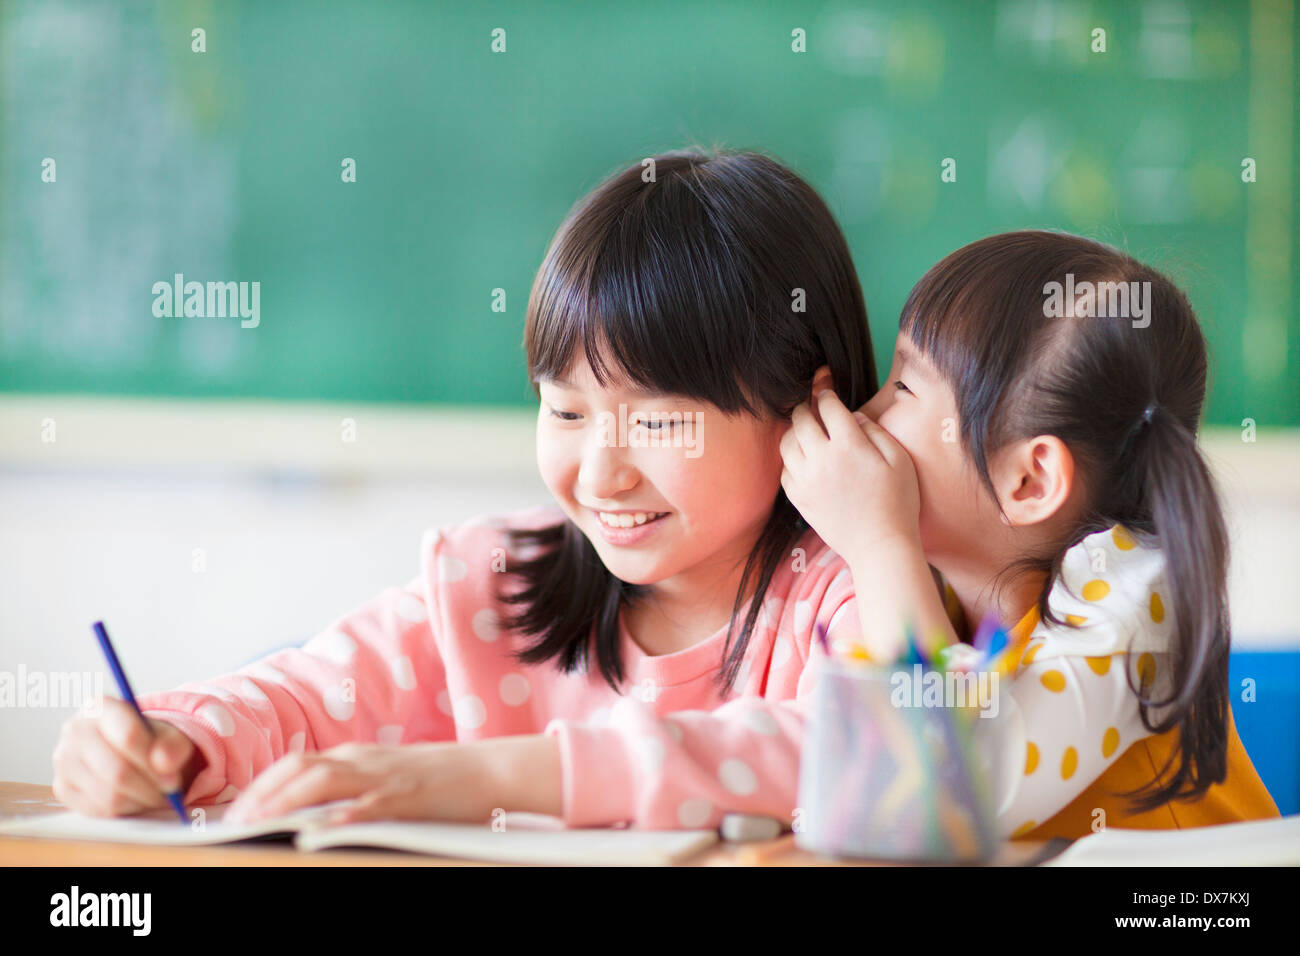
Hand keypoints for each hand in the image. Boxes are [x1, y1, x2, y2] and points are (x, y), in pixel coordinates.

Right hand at [52, 697, 198, 816]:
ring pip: (109, 795)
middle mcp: (74, 730)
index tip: (173, 773)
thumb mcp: (170, 736)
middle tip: (170, 789)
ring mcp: (64, 761)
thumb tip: (165, 764)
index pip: (129, 736)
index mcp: (100, 707)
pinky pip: (98, 809)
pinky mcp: (63, 788)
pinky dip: (125, 809)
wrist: (128, 751)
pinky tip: (137, 798)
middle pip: (118, 771)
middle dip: (151, 786)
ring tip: (156, 793)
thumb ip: (173, 746)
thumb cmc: (149, 740)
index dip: (155, 760)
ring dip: (140, 800)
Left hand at [223, 741, 498, 825]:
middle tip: (235, 823)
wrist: (489, 769)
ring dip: (284, 802)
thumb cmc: (440, 781)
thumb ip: (352, 790)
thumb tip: (312, 816)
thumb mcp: (387, 778)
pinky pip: (364, 805)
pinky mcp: (405, 796)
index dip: (260, 786)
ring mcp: (382, 776)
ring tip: (259, 825)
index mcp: (355, 756)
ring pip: (320, 781)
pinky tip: (316, 832)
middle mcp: (362, 760)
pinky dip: (337, 817)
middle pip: (297, 768)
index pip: (294, 764)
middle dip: (260, 794)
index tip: (236, 812)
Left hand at [779, 372, 921, 563]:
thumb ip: (875, 431)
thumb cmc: (898, 503)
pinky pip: (784, 469)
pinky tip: (803, 459)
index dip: (826, 393)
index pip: (828, 406)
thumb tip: (853, 417)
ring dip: (794, 431)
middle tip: (811, 405)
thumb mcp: (899, 460)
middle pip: (801, 419)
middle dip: (806, 407)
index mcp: (849, 446)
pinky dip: (790, 459)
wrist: (880, 546)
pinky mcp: (798, 498)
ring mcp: (805, 480)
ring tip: (805, 431)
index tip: (826, 390)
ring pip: (786, 443)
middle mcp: (821, 459)